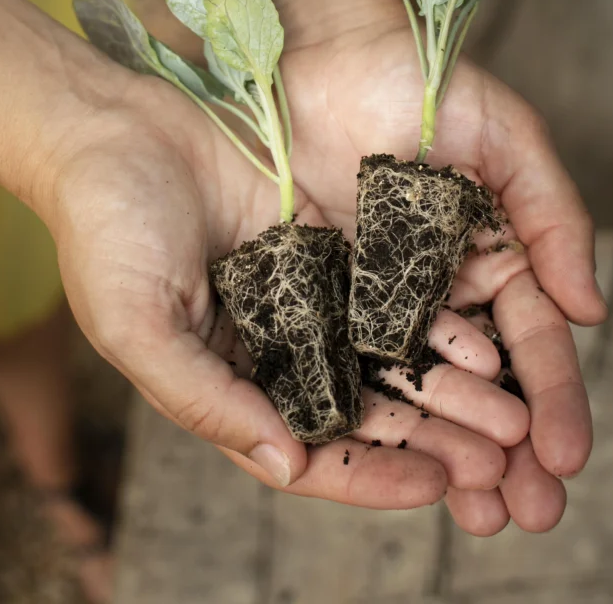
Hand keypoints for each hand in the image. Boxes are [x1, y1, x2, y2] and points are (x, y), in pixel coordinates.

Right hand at [50, 71, 508, 508]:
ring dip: (445, 385)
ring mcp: (303, 289)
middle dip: (430, 437)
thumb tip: (286, 463)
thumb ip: (204, 400)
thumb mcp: (136, 325)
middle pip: (362, 407)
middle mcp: (273, 343)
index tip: (435, 488)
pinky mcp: (325, 237)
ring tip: (508, 409)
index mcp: (226, 379)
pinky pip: (387, 283)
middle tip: (498, 459)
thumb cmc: (104, 226)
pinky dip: (430, 313)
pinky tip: (480, 330)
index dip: (369, 475)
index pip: (306, 448)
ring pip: (386, 351)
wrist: (115, 124)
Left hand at [282, 15, 606, 532]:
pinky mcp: (320, 288)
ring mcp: (378, 291)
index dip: (555, 399)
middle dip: (510, 450)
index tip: (564, 459)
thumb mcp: (506, 136)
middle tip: (528, 515)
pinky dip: (377, 410)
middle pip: (483, 379)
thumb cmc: (419, 82)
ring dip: (452, 449)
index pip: (532, 340)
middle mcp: (438, 282)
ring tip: (476, 512)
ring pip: (421, 384)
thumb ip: (554, 213)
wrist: (320, 52)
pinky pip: (349, 357)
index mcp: (491, 250)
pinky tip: (396, 460)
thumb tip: (591, 309)